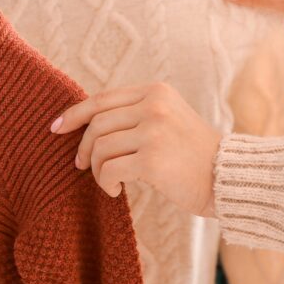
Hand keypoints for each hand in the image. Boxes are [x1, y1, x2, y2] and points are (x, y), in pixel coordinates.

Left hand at [50, 83, 220, 217]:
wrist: (228, 177)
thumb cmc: (194, 154)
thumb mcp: (169, 118)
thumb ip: (136, 113)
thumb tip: (87, 122)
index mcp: (157, 91)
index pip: (102, 98)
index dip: (74, 113)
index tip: (55, 128)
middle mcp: (155, 105)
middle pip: (96, 123)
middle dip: (84, 148)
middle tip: (82, 166)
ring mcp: (154, 131)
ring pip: (100, 147)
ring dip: (97, 170)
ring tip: (109, 182)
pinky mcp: (152, 159)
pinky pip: (109, 170)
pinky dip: (106, 184)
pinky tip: (117, 192)